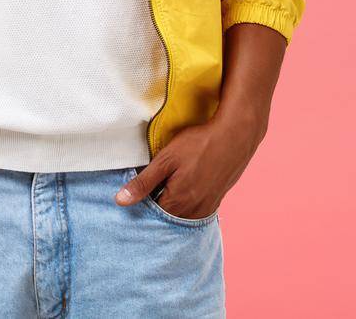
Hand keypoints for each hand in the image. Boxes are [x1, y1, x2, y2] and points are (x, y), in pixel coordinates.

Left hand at [113, 107, 265, 219]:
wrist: (236, 136)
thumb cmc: (200, 144)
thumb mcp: (166, 159)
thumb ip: (143, 182)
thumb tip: (120, 201)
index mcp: (177, 203)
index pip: (151, 217)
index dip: (142, 205)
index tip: (137, 193)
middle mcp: (193, 212)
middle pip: (167, 219)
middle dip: (157, 208)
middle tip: (153, 187)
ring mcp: (207, 208)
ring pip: (182, 216)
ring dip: (172, 207)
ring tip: (168, 186)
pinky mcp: (216, 201)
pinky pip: (196, 212)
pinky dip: (186, 205)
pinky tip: (185, 188)